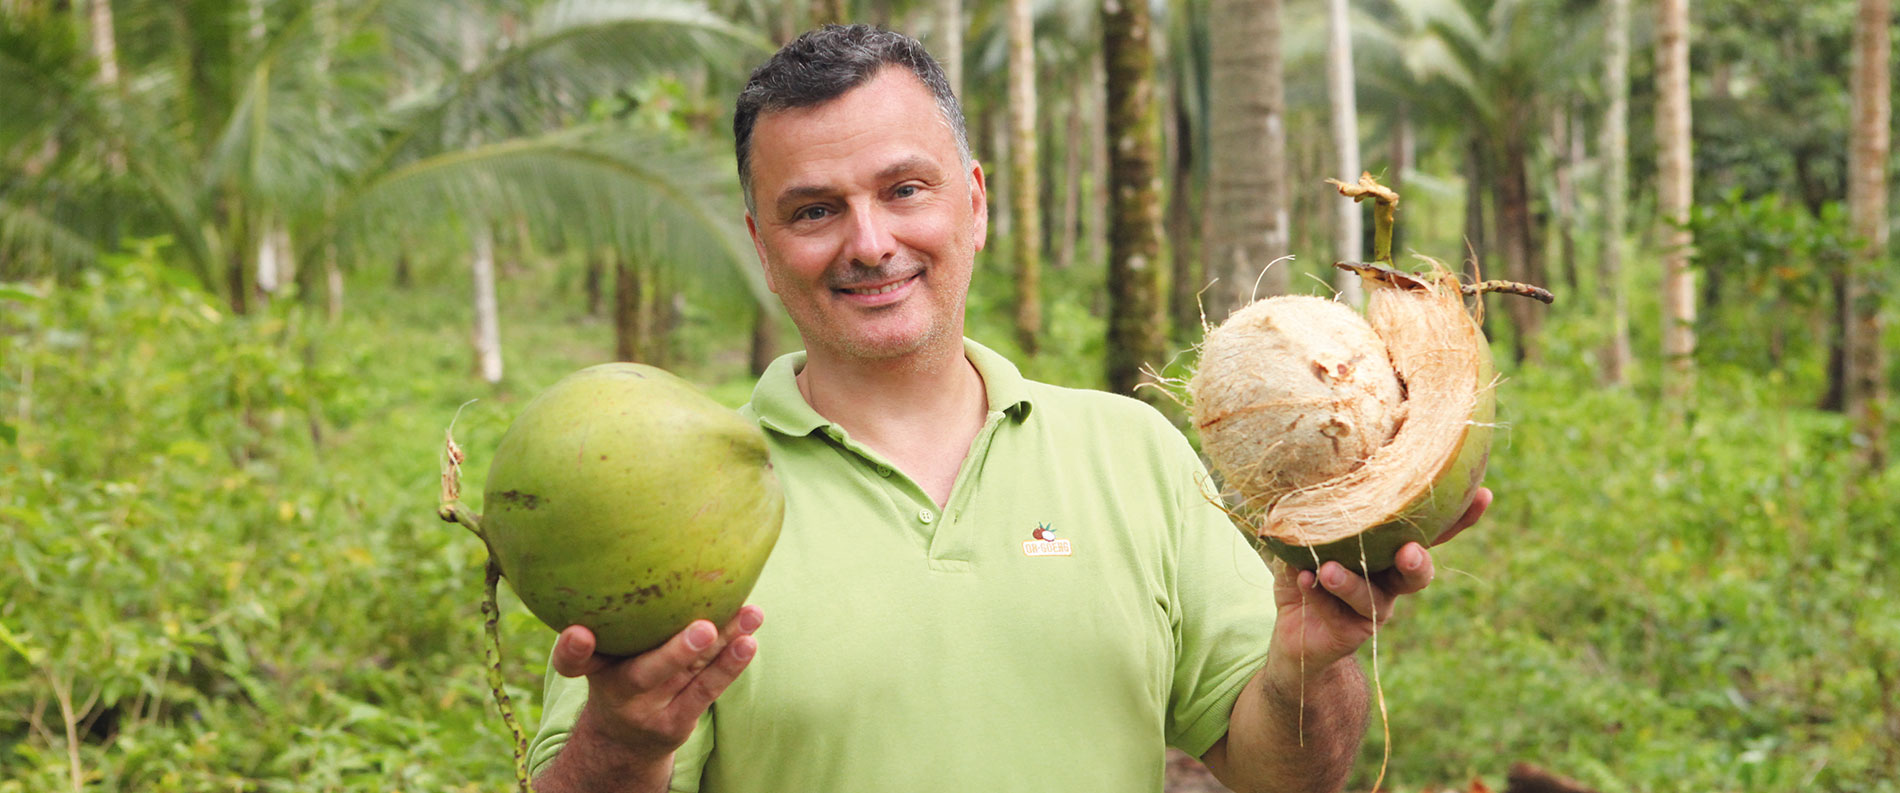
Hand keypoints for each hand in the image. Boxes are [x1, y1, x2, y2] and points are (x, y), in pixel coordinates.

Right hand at [552, 606, 763, 760]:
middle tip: (704, 628)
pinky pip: (705, 692)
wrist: (623, 738)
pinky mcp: (675, 723)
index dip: (570, 648)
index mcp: (592, 667)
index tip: (578, 633)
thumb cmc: (618, 670)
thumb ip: (616, 612)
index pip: (571, 662)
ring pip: (688, 674)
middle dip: (675, 651)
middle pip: (643, 672)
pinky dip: (729, 666)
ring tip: (750, 615)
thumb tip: (662, 545)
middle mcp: (616, 690)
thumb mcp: (603, 649)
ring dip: (723, 644)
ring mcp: (648, 710)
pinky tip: (748, 641)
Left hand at [1264, 488, 1490, 683]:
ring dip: (1351, 581)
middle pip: (1418, 571)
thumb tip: (1308, 472)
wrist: (1289, 633)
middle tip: (1409, 551)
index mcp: (1388, 549)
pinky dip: (1317, 593)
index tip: (1483, 495)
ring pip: (1373, 597)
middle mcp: (1389, 579)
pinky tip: (1303, 579)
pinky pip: (1338, 611)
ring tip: (1328, 570)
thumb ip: (1314, 514)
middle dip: (1418, 561)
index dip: (1459, 517)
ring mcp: (1374, 608)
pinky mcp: (1353, 632)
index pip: (1429, 531)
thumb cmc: (1304, 571)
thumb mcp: (1306, 537)